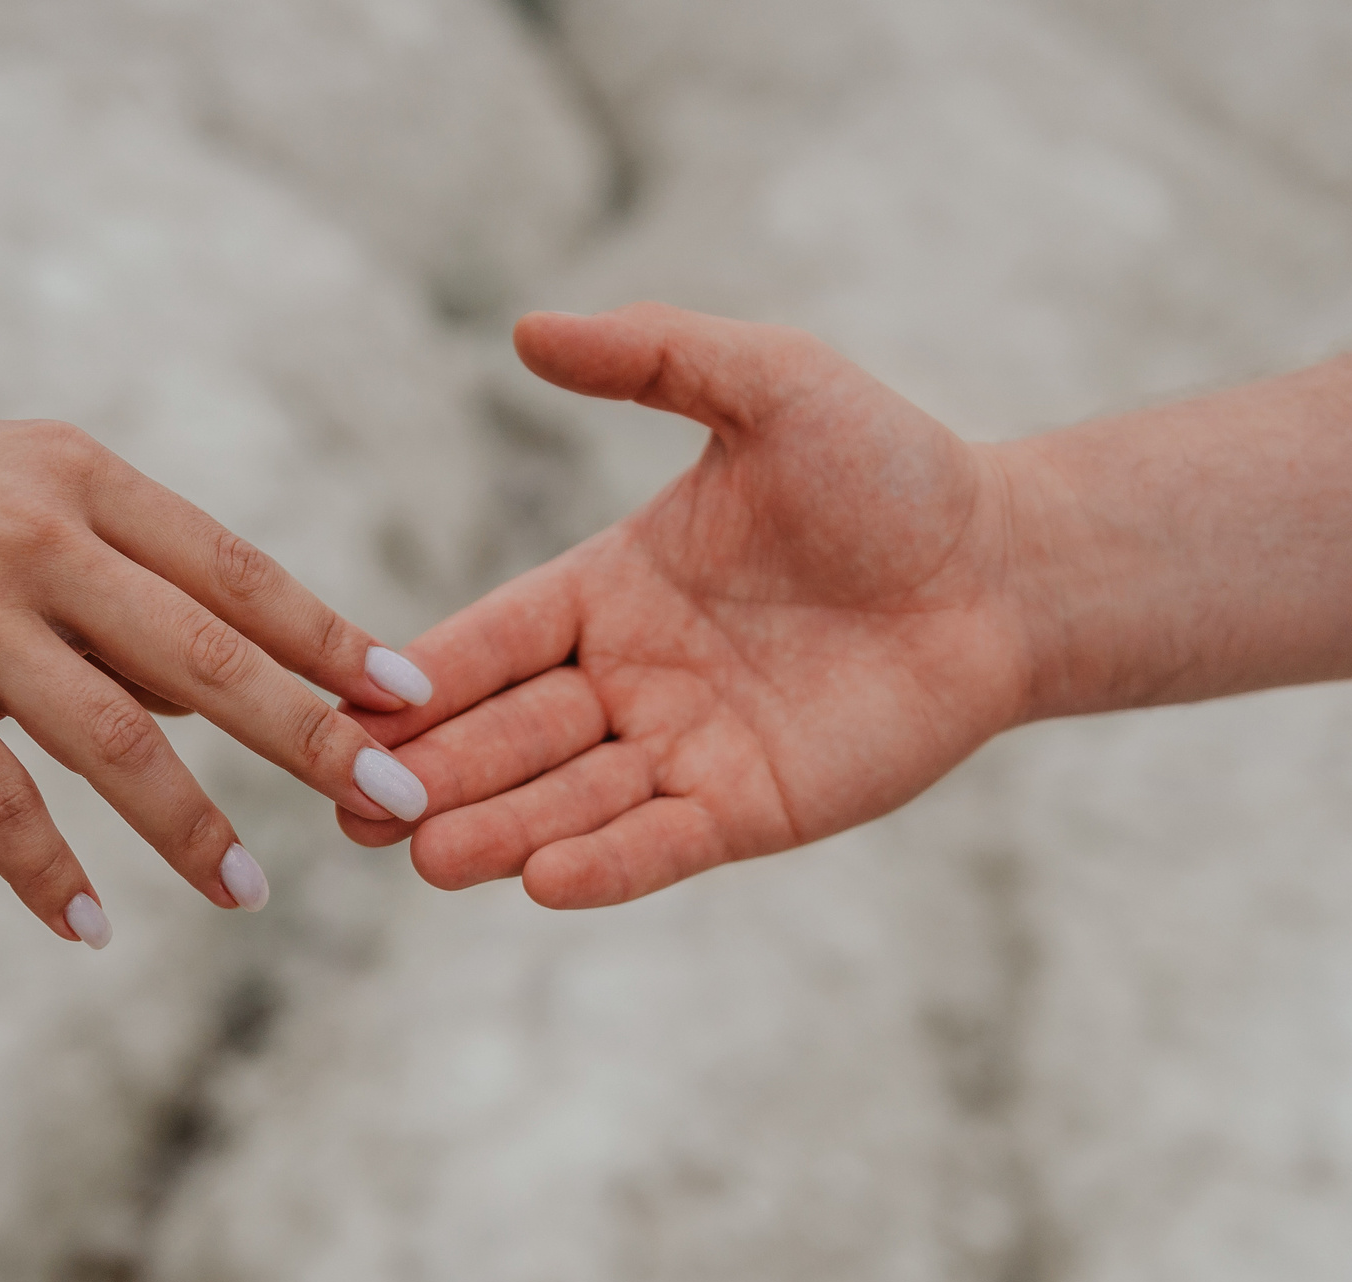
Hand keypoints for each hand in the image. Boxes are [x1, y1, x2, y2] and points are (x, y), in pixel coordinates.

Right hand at [0, 384, 438, 942]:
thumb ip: (102, 580)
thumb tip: (216, 684)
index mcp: (74, 477)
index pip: (236, 571)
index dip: (331, 639)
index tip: (412, 698)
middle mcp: (34, 534)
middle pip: (213, 658)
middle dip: (318, 740)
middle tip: (399, 802)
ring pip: (122, 741)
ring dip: (195, 831)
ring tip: (252, 894)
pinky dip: (51, 874)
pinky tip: (92, 927)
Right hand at [337, 304, 1030, 906]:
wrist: (1009, 565)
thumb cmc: (892, 469)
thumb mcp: (770, 387)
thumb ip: (653, 359)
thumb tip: (526, 328)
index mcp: (612, 587)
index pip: (493, 639)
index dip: (425, 675)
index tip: (342, 704)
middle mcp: (633, 679)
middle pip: (512, 733)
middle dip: (433, 771)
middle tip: (348, 806)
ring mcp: (687, 750)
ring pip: (569, 798)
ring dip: (496, 829)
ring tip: (423, 856)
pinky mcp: (751, 808)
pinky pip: (662, 842)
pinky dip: (605, 864)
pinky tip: (541, 883)